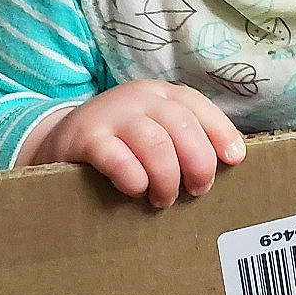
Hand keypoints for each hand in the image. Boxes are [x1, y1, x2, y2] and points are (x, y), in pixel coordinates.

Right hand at [26, 81, 246, 207]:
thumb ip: (187, 141)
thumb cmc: (122, 144)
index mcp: (162, 95)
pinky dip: (133, 178)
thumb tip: (231, 162)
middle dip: (198, 163)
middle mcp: (139, 98)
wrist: (62, 142)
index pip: (199, 108)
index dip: (221, 134)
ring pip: (155, 143)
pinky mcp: (86, 137)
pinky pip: (117, 157)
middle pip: (182, 126)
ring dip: (167, 177)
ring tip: (163, 199)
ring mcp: (111, 115)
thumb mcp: (156, 132)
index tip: (233, 161)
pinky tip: (136, 189)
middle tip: (196, 191)